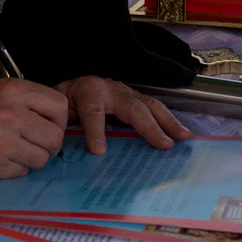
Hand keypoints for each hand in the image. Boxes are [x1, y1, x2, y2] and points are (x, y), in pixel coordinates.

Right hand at [0, 78, 69, 177]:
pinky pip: (23, 171)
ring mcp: (3, 140)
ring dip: (32, 158)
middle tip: (33, 143)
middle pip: (55, 137)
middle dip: (48, 144)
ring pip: (42, 158)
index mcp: (14, 90)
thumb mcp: (0, 92)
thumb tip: (59, 123)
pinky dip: (15, 168)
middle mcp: (11, 114)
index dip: (58, 120)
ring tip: (13, 150)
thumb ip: (29, 103)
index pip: (59, 107)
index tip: (48, 125)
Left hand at [57, 76, 191, 155]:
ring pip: (150, 105)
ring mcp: (126, 92)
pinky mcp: (135, 98)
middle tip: (164, 144)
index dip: (95, 131)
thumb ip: (62, 129)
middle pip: (132, 106)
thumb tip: (66, 154)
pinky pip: (154, 108)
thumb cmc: (65, 102)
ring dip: (169, 122)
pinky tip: (182, 134)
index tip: (98, 151)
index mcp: (87, 91)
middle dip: (149, 126)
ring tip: (184, 137)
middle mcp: (110, 89)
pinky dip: (170, 121)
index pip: (92, 111)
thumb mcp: (58, 114)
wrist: (70, 87)